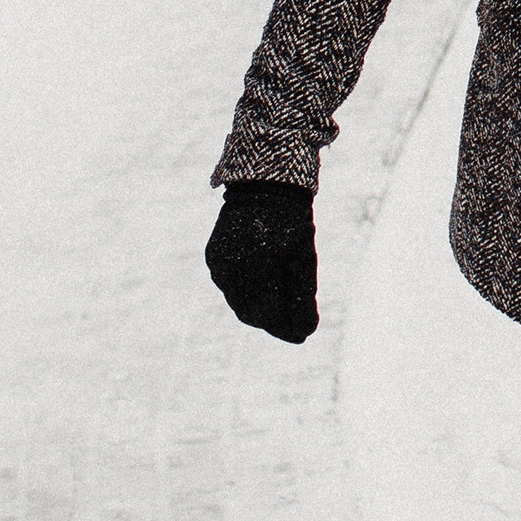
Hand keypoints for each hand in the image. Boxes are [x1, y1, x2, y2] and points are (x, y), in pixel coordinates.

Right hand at [206, 182, 318, 342]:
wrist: (263, 185)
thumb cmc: (290, 222)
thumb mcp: (304, 258)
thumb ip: (303, 296)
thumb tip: (307, 331)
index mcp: (255, 267)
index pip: (267, 315)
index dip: (286, 329)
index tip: (305, 335)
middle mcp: (230, 269)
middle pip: (250, 313)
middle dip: (274, 322)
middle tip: (296, 329)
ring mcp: (218, 264)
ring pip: (239, 302)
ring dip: (260, 309)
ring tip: (284, 310)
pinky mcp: (213, 258)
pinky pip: (230, 286)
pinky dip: (248, 292)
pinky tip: (267, 289)